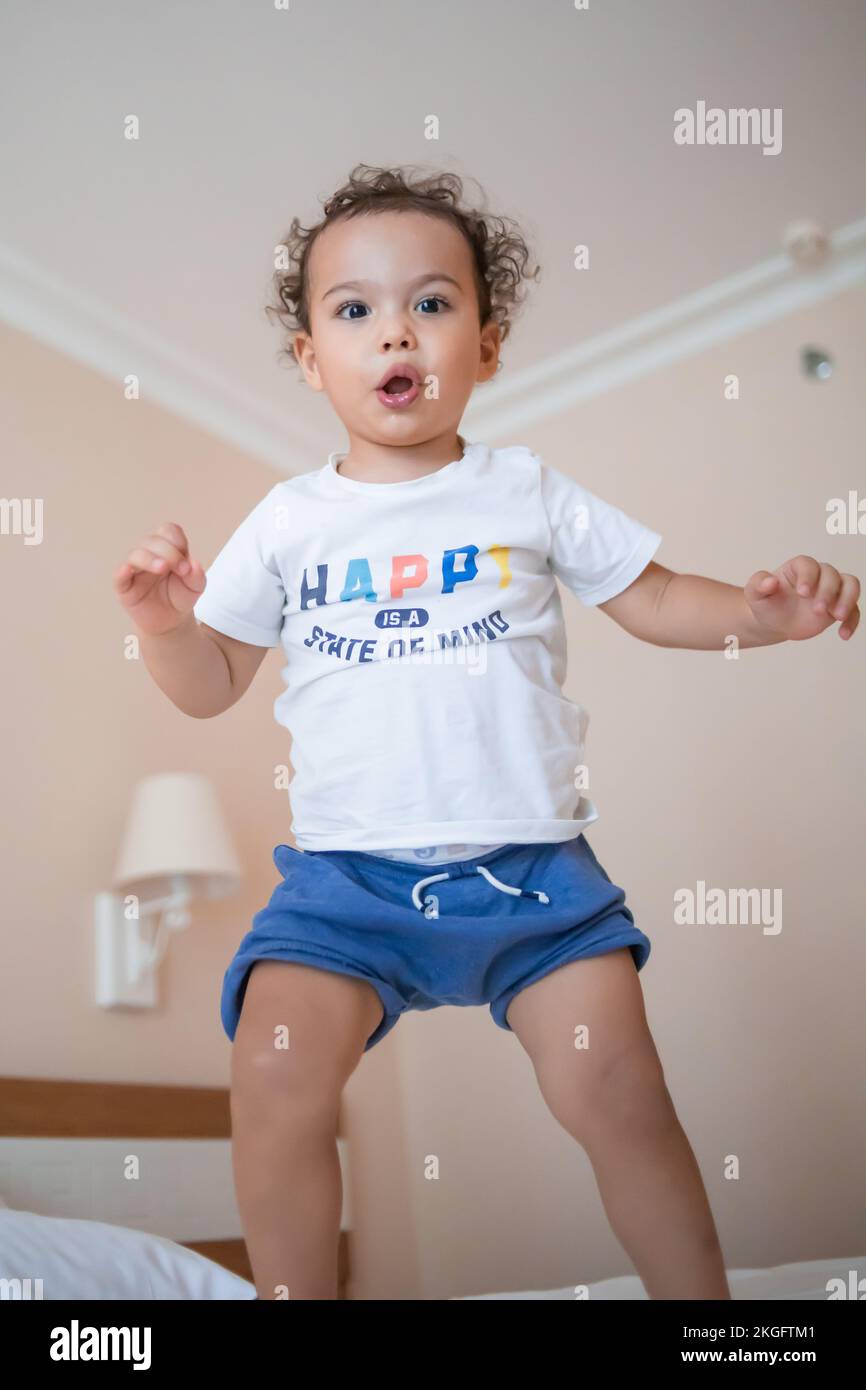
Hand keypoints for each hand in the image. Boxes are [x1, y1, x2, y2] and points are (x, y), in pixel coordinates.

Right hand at [113, 522, 206, 636]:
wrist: (171, 622)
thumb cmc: (180, 597)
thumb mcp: (195, 587)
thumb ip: (197, 576)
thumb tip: (194, 564)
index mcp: (167, 548)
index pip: (168, 531)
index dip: (178, 542)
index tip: (187, 563)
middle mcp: (148, 554)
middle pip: (152, 541)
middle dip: (170, 553)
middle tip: (183, 571)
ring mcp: (134, 569)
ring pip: (135, 554)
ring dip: (149, 558)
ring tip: (162, 568)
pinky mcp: (124, 587)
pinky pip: (119, 576)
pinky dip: (123, 571)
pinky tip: (129, 570)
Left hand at [744, 556, 859, 641]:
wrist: (774, 621)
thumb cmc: (766, 603)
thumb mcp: (754, 594)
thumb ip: (759, 584)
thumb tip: (770, 582)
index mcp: (798, 568)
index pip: (808, 565)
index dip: (808, 576)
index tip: (802, 593)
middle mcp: (818, 575)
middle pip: (832, 574)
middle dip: (827, 591)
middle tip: (817, 610)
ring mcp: (831, 590)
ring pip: (850, 585)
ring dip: (848, 599)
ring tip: (839, 616)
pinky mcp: (839, 606)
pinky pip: (854, 610)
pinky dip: (852, 621)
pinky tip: (843, 635)